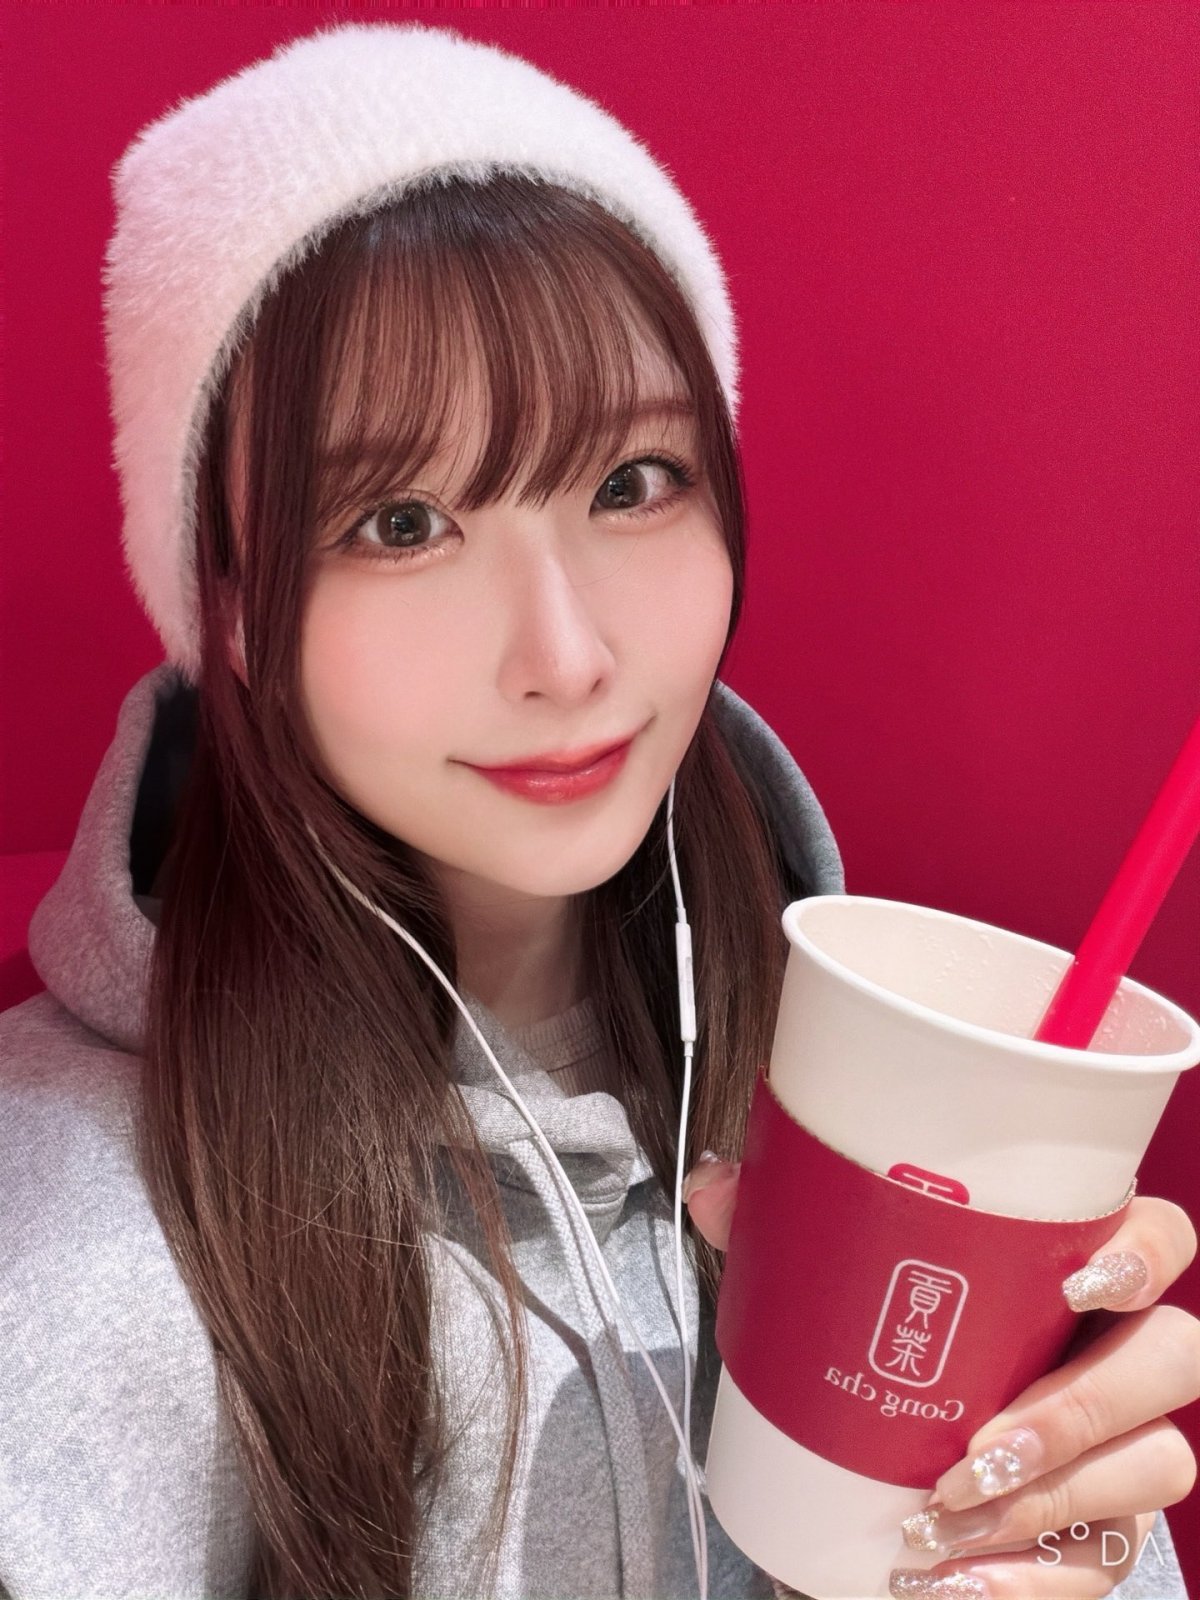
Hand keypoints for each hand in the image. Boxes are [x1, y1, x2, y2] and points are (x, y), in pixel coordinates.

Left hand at [683, 1157, 1199, 1597]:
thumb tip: (713, 1182)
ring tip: (940, 1522)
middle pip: (1173, 1360)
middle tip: (979, 1443)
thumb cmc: (879, 1338)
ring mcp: (1127, 1445)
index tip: (1073, 1280)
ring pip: (1153, 1468)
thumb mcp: (826, 1273)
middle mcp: (1123, 1353)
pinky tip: (956, 1583)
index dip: (1140, 1258)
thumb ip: (776, 1218)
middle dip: (1080, 1408)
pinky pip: (1103, 1563)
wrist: (875, 1460)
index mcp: (1076, 1267)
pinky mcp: (1104, 1532)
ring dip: (1045, 1502)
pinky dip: (1028, 1581)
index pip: (1161, 1239)